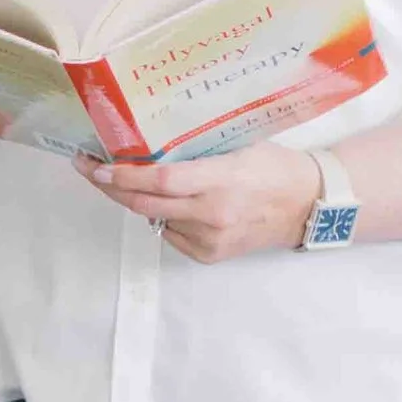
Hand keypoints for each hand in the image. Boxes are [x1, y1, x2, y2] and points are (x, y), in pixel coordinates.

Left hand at [77, 142, 317, 263]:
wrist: (310, 206)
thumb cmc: (276, 167)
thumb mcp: (238, 147)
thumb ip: (197, 153)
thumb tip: (152, 146)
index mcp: (220, 180)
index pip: (159, 181)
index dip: (123, 176)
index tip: (97, 166)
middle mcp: (212, 214)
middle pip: (145, 205)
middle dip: (112, 189)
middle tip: (91, 170)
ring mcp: (210, 238)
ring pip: (155, 220)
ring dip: (138, 202)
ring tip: (128, 182)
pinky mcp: (211, 255)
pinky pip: (172, 235)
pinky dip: (165, 219)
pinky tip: (175, 205)